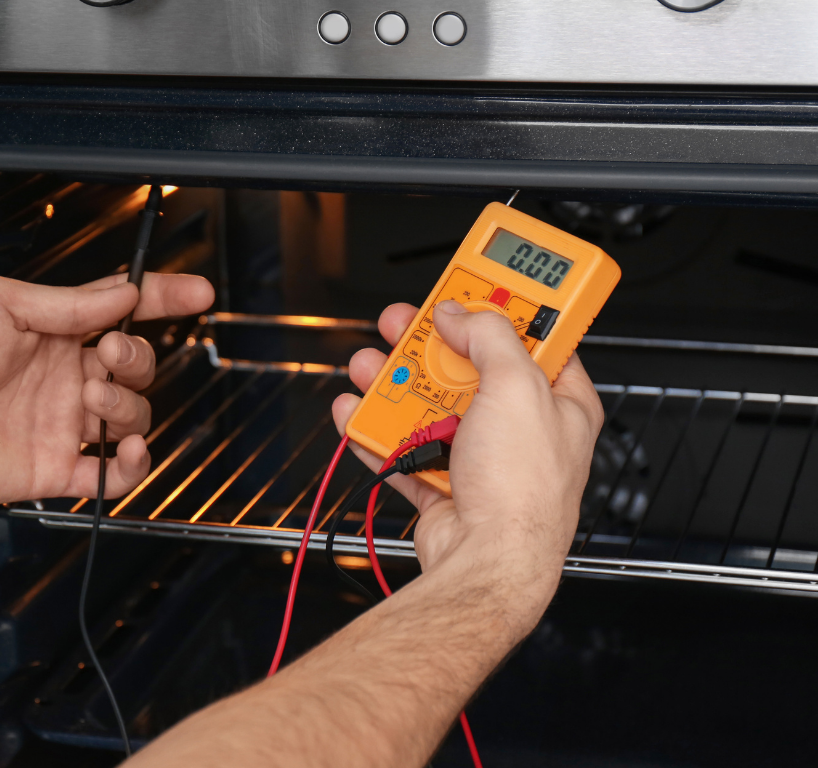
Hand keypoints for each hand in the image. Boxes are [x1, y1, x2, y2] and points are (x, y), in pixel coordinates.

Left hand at [0, 272, 214, 506]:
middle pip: (135, 367)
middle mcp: (62, 378)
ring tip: (92, 396)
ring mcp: (60, 425)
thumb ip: (70, 304)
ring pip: (130, 417)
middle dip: (136, 357)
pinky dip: (133, 466)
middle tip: (108, 352)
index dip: (163, 300)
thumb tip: (123, 294)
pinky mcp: (52, 469)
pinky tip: (129, 449)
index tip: (197, 292)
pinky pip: (110, 477)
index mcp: (52, 333)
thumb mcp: (2, 302)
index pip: (122, 313)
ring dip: (127, 403)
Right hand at [331, 301, 602, 628]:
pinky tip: (357, 413)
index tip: (476, 284)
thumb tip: (463, 313)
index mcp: (559, 402)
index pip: (535, 337)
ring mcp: (481, 459)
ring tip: (370, 369)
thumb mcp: (516, 387)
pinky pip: (404, 450)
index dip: (503, 307)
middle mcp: (522, 430)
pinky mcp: (444, 487)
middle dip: (430, 345)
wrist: (485, 564)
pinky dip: (377, 432)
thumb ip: (488, 337)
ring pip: (430, 407)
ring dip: (394, 387)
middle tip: (404, 322)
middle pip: (470, 368)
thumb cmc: (522, 494)